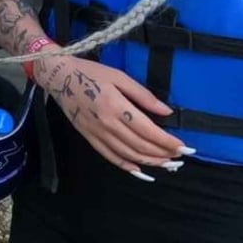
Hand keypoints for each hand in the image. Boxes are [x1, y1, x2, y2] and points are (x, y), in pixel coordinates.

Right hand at [37, 55, 188, 180]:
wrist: (58, 77)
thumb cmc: (90, 72)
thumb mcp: (119, 76)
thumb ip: (143, 95)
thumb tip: (166, 111)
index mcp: (115, 106)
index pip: (148, 130)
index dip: (168, 141)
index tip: (185, 147)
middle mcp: (107, 124)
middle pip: (140, 146)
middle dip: (163, 154)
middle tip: (180, 157)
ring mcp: (96, 133)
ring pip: (128, 155)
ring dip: (150, 162)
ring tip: (167, 164)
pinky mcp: (89, 138)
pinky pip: (110, 157)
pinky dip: (127, 166)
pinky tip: (140, 170)